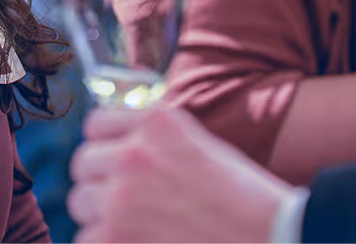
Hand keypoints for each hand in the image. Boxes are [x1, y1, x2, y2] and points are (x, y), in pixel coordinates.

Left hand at [69, 104, 293, 243]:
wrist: (275, 238)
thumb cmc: (245, 202)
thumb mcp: (202, 147)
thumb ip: (156, 140)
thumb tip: (113, 145)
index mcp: (157, 124)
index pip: (96, 124)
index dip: (106, 145)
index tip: (117, 162)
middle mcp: (134, 154)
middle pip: (82, 164)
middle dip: (100, 182)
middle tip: (125, 202)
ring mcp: (122, 198)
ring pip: (80, 203)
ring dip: (101, 216)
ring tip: (135, 227)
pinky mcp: (118, 238)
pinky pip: (86, 240)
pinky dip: (106, 243)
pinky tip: (137, 243)